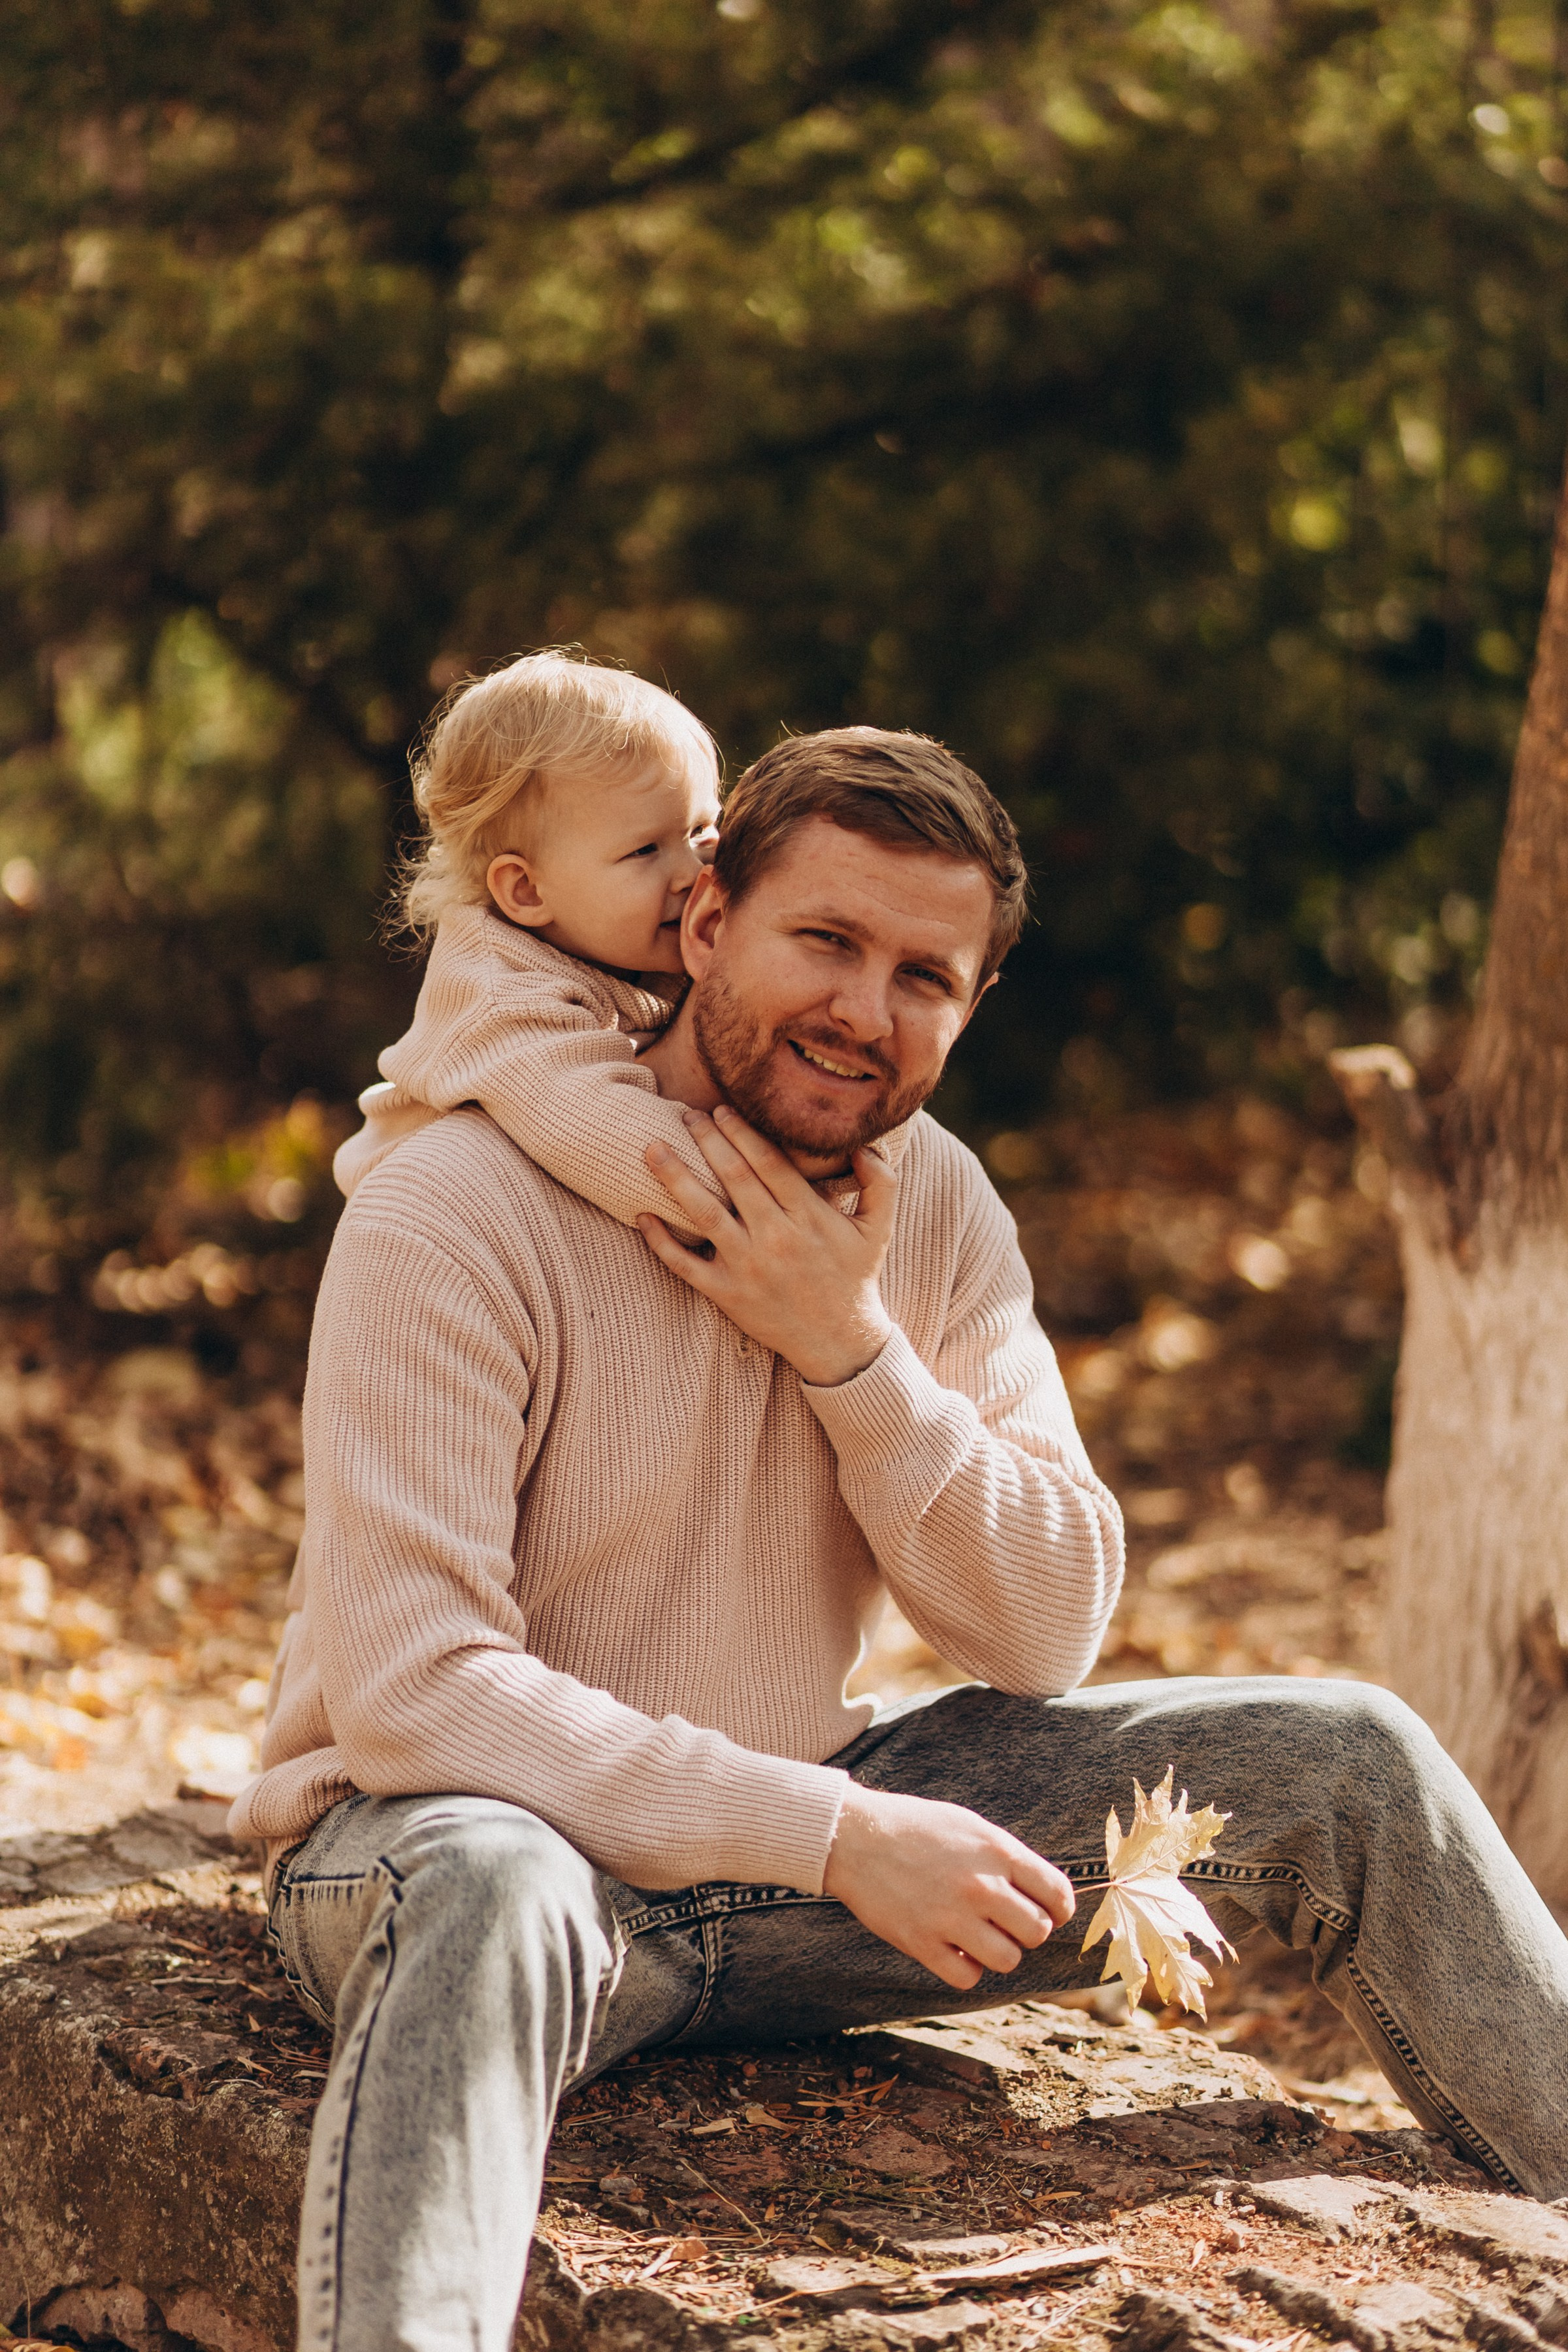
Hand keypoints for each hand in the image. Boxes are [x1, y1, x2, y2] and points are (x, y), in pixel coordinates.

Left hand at [637, 1105, 896, 1385]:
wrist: (839, 1342)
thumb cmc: (856, 1277)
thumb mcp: (879, 1229)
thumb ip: (881, 1183)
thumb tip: (864, 1146)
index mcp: (809, 1217)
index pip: (768, 1163)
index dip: (742, 1133)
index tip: (722, 1110)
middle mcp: (776, 1238)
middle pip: (733, 1177)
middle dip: (706, 1140)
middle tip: (685, 1114)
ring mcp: (747, 1267)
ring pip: (703, 1213)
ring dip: (675, 1177)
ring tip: (652, 1148)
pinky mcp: (726, 1294)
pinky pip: (685, 1264)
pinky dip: (661, 1241)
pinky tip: (641, 1214)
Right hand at [823, 1785, 1075, 1991]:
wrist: (855, 1836)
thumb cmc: (916, 1828)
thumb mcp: (971, 1826)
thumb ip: (1008, 1858)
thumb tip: (1043, 1893)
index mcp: (997, 1851)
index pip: (1058, 1894)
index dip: (1059, 1908)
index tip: (1046, 1910)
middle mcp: (981, 1885)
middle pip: (1038, 1931)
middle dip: (1026, 1931)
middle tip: (1005, 1922)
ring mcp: (952, 1917)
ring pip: (1008, 1959)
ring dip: (998, 1952)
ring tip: (978, 1936)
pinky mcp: (922, 1943)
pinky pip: (967, 1978)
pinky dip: (965, 1969)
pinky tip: (953, 1949)